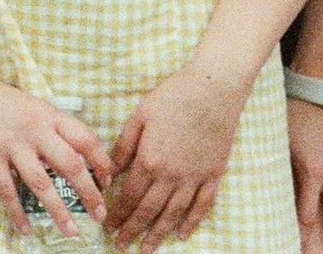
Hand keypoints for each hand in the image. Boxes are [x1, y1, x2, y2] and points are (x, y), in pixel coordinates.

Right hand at [0, 62, 112, 239]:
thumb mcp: (34, 106)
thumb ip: (52, 128)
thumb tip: (72, 154)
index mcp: (50, 114)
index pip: (86, 138)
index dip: (101, 161)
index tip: (108, 180)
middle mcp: (36, 130)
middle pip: (70, 164)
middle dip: (88, 192)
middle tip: (100, 214)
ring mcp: (12, 145)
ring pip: (42, 183)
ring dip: (58, 210)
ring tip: (71, 230)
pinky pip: (7, 191)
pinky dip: (17, 213)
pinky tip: (26, 230)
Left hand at [107, 63, 248, 250]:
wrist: (215, 86)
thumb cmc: (174, 95)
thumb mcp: (140, 115)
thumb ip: (123, 146)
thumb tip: (110, 171)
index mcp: (149, 161)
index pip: (128, 197)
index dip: (116, 215)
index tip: (108, 227)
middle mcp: (171, 175)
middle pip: (148, 211)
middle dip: (132, 230)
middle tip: (121, 244)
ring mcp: (194, 176)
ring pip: (173, 214)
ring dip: (158, 234)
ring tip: (147, 248)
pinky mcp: (214, 173)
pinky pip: (202, 205)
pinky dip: (192, 222)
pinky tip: (182, 233)